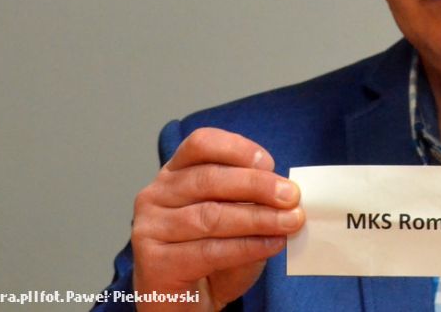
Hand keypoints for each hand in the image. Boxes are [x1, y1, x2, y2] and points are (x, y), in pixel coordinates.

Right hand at [131, 127, 304, 310]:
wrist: (186, 304)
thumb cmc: (212, 255)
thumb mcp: (236, 218)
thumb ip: (253, 201)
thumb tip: (288, 193)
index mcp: (176, 172)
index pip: (201, 144)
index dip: (237, 148)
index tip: (270, 163)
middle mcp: (157, 194)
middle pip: (209, 178)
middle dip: (257, 185)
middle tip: (291, 196)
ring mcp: (150, 227)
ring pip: (211, 216)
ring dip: (258, 218)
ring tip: (290, 222)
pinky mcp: (154, 262)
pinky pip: (208, 250)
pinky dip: (247, 247)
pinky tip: (272, 245)